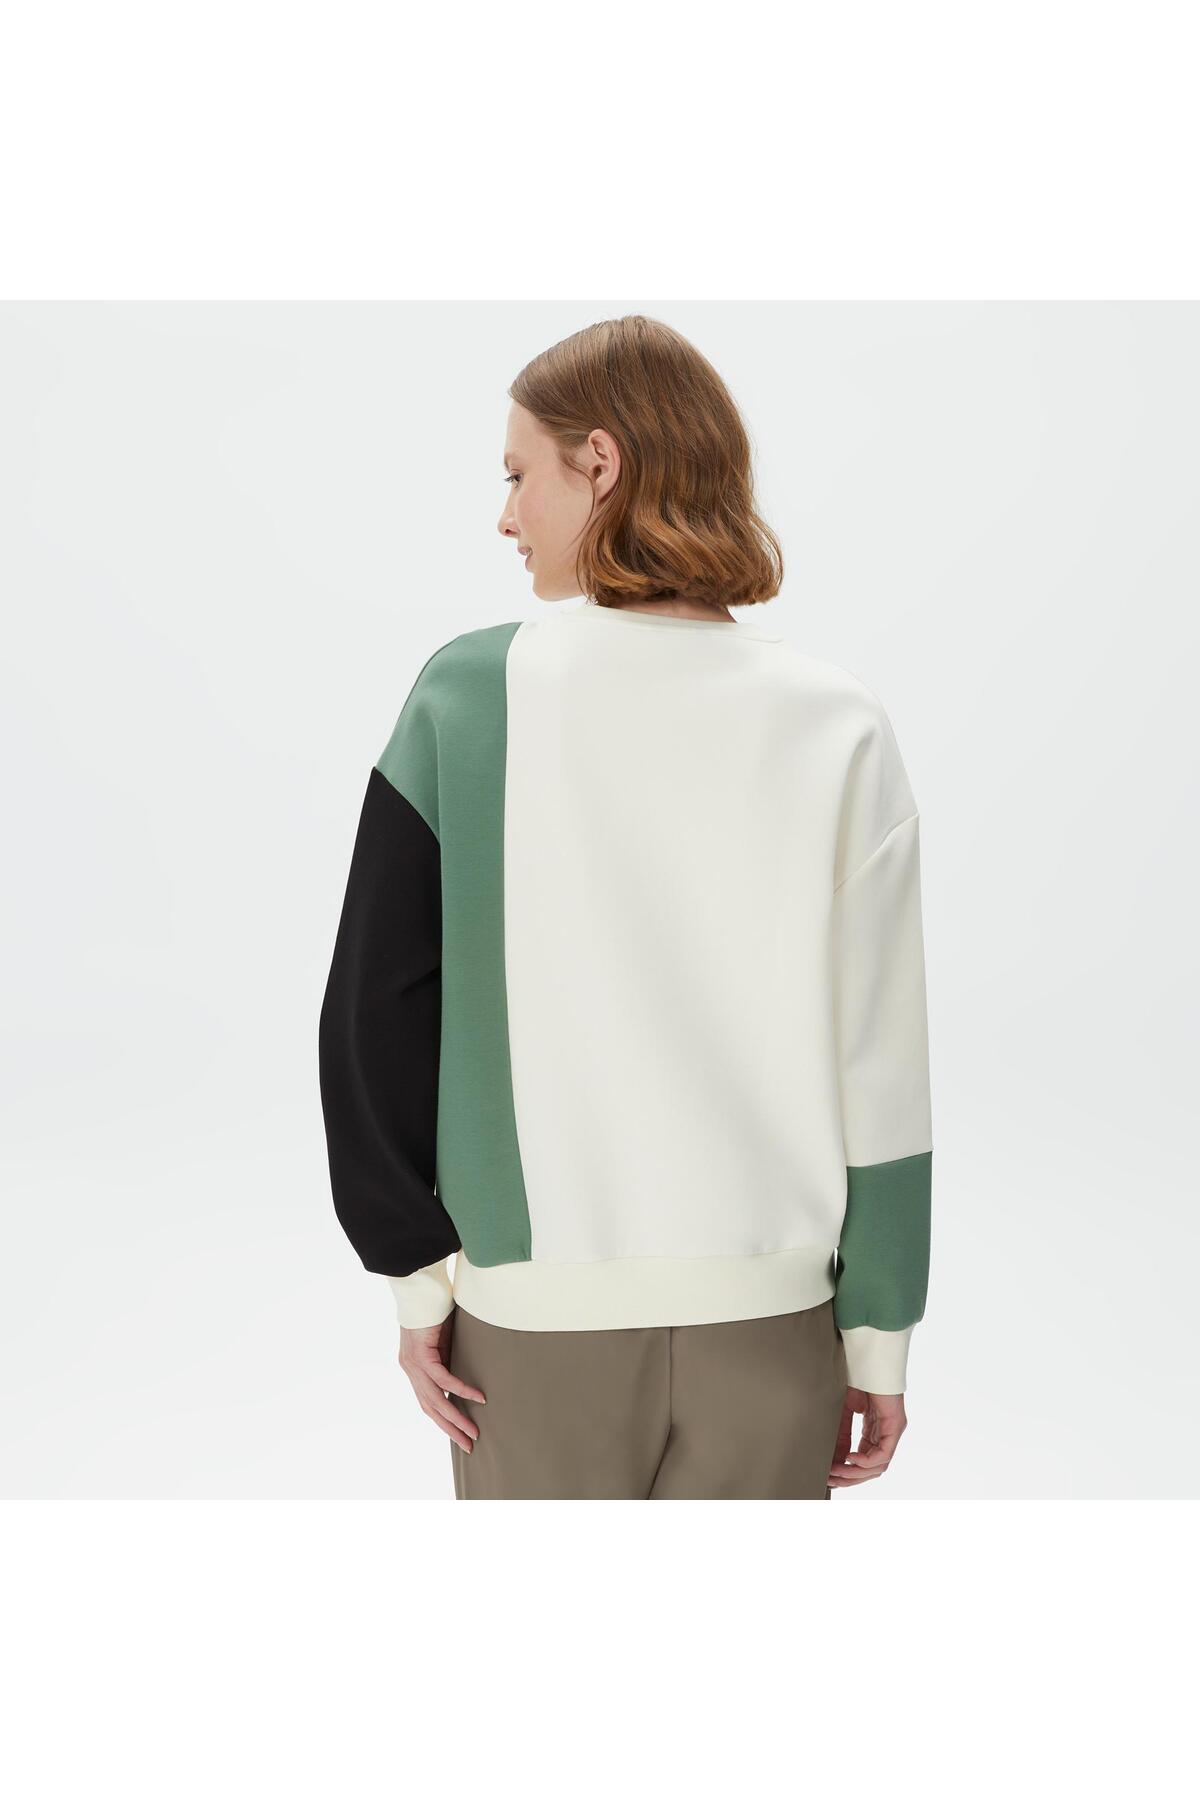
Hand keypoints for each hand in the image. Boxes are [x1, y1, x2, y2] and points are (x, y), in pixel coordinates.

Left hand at [397, 1308, 486, 1452]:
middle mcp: (410, 1370)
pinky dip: (461, 1389)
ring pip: (436, 1400)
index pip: (428, 1403)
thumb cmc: (435, 1311)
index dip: (444, 1420)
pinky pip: (443, 1378)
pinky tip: (477, 1398)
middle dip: (450, 1428)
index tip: (461, 1435)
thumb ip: (449, 1360)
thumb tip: (467, 1373)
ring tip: (473, 1431)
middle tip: (469, 1444)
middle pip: (430, 1408)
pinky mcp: (421, 1355)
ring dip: (456, 1418)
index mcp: (414, 1369)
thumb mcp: (444, 1342)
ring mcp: (413, 1365)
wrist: (422, 1291)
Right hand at [828, 1386, 906, 1487]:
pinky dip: (866, 1461)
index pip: (864, 1461)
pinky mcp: (895, 1426)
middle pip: (871, 1469)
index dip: (847, 1471)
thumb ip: (841, 1437)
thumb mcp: (843, 1414)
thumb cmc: (855, 1380)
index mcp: (873, 1431)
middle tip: (830, 1479)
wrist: (865, 1359)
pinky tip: (850, 1458)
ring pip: (878, 1466)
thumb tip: (833, 1460)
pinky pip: (883, 1454)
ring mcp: (892, 1431)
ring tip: (836, 1471)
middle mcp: (885, 1434)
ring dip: (855, 1472)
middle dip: (849, 1477)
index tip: (828, 1475)